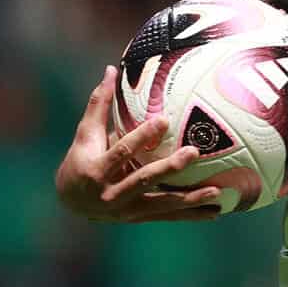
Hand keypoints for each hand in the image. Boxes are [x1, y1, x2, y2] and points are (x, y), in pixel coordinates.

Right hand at [55, 65, 222, 222]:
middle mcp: (111, 194)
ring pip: (161, 204)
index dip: (142, 136)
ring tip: (217, 190)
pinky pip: (167, 216)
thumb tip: (111, 69)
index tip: (164, 120)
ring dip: (190, 199)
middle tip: (194, 152)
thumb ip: (100, 103)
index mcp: (97, 170)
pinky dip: (191, 214)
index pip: (122, 151)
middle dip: (170, 167)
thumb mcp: (85, 133)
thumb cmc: (81, 158)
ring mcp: (126, 210)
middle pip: (144, 180)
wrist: (71, 202)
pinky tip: (215, 210)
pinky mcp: (138, 218)